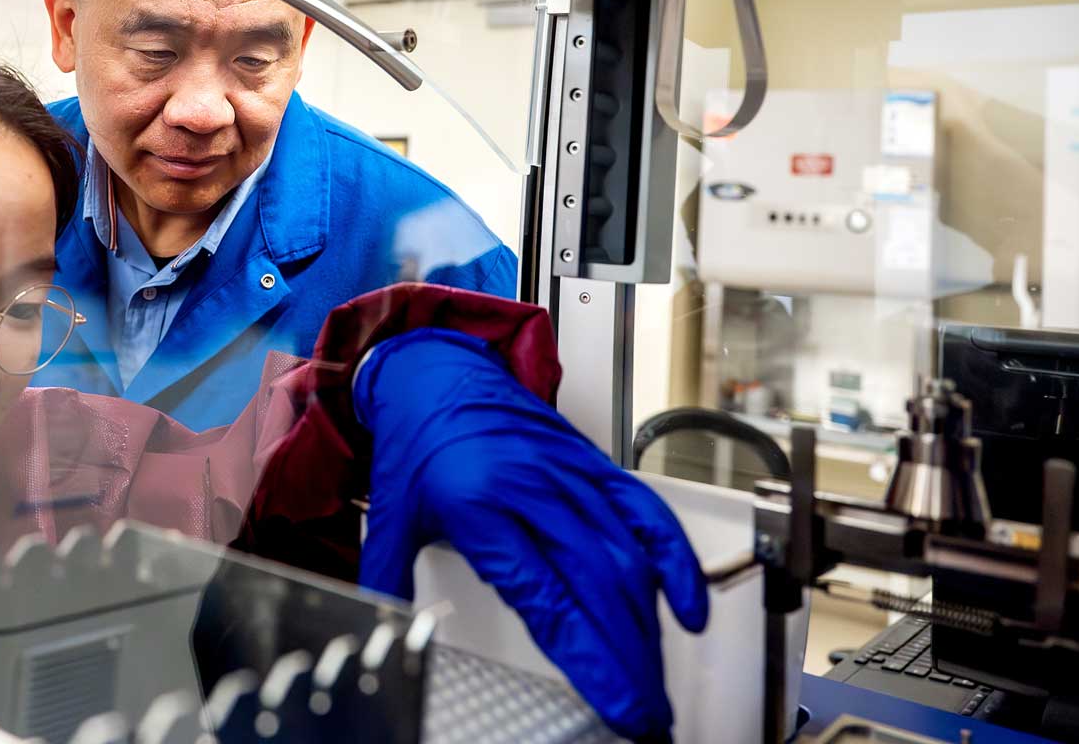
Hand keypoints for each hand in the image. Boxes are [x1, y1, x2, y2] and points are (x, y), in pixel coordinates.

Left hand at [353, 326, 706, 740]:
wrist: (433, 369)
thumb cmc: (415, 440)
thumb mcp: (391, 516)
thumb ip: (390, 581)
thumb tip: (390, 631)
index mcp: (478, 506)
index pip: (547, 598)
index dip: (589, 657)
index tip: (615, 702)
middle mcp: (530, 488)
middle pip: (597, 584)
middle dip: (630, 658)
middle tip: (646, 709)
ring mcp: (568, 473)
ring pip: (626, 555)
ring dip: (649, 624)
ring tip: (656, 678)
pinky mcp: (592, 461)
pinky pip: (646, 511)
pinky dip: (675, 560)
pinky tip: (688, 607)